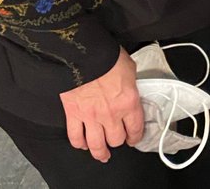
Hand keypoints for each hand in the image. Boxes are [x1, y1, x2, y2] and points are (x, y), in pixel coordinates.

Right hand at [60, 47, 143, 161]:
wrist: (83, 55)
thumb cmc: (107, 58)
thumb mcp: (130, 68)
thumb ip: (131, 84)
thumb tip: (130, 88)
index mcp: (128, 102)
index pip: (136, 128)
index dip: (136, 136)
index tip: (134, 138)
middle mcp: (111, 114)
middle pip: (116, 139)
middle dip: (118, 141)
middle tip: (118, 140)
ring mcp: (91, 117)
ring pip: (96, 145)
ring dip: (100, 152)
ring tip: (102, 154)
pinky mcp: (73, 115)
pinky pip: (75, 137)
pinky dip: (79, 144)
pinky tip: (83, 144)